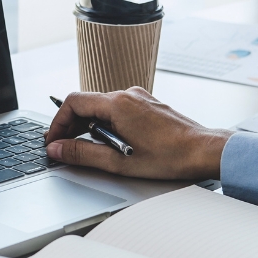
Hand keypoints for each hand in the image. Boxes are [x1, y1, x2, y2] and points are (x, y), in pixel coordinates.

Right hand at [44, 87, 230, 181]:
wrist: (204, 151)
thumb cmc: (169, 157)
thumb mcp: (118, 162)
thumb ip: (82, 154)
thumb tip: (57, 149)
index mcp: (117, 103)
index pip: (73, 102)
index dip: (58, 122)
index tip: (54, 141)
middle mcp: (127, 94)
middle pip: (86, 104)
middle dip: (72, 127)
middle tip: (67, 149)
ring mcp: (139, 98)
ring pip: (102, 108)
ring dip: (91, 127)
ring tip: (96, 151)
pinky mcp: (148, 105)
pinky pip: (118, 110)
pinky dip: (108, 125)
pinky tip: (116, 144)